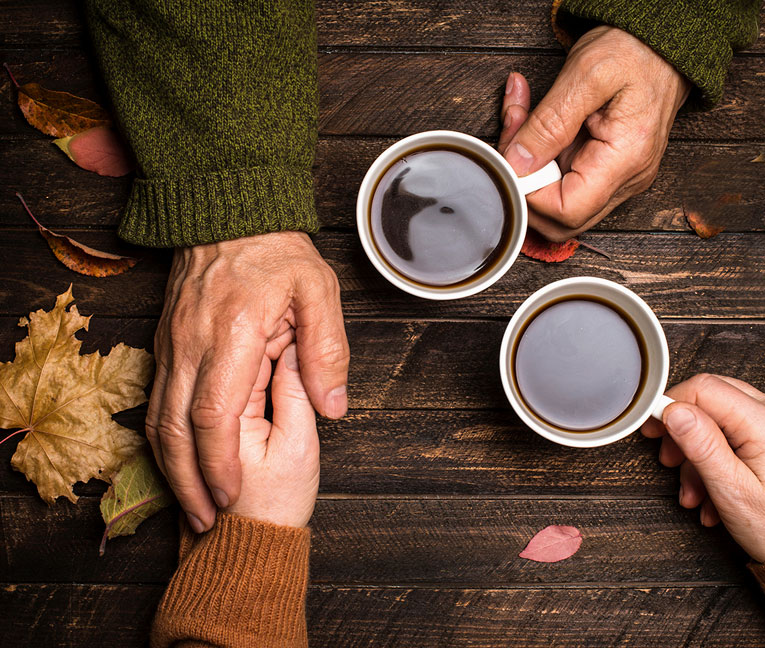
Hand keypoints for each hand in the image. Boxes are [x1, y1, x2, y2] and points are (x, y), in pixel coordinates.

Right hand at [147, 231, 347, 532]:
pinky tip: (181, 464)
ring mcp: (171, 345)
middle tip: (207, 522)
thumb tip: (334, 406)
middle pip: (174, 428)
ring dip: (172, 468)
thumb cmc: (276, 251)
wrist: (225, 210)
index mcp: (231, 333)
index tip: (231, 496)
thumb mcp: (318, 290)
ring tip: (192, 506)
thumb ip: (327, 349)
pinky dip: (165, 441)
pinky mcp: (166, 345)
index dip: (219, 462)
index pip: (213, 412)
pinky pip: (156, 401)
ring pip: (157, 419)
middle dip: (188, 482)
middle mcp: (190, 344)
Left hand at [499, 26, 690, 241]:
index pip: (566, 211)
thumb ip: (549, 122)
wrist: (665, 41)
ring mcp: (618, 178)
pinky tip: (532, 122)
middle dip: (525, 182)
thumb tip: (518, 163)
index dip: (530, 193)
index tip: (514, 156)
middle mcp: (626, 179)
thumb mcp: (587, 73)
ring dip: (528, 166)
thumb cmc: (636, 49)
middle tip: (513, 134)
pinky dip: (540, 155)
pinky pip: (565, 179)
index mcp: (626, 159)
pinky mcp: (607, 168)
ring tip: (521, 117)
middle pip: (561, 218)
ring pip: (557, 200)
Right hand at [641, 374, 764, 561]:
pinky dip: (714, 457)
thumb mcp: (731, 490)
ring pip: (718, 416)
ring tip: (694, 491)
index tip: (653, 429)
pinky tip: (711, 490)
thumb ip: (702, 445)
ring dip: (697, 453)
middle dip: (683, 430)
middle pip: (710, 397)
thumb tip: (674, 410)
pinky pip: (732, 431)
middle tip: (670, 460)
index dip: (672, 404)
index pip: (705, 388)